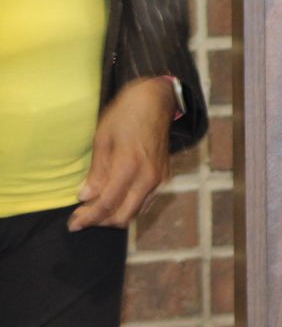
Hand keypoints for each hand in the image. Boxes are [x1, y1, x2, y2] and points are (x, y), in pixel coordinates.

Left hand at [68, 77, 174, 229]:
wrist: (155, 103)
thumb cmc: (125, 116)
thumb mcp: (103, 139)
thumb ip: (97, 172)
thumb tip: (85, 196)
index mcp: (130, 166)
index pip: (107, 203)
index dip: (88, 217)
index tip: (73, 223)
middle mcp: (148, 178)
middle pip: (123, 215)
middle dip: (100, 221)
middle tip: (81, 218)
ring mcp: (159, 179)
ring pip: (135, 212)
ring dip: (114, 216)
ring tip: (94, 210)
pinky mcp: (163, 178)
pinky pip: (144, 202)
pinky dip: (127, 207)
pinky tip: (113, 200)